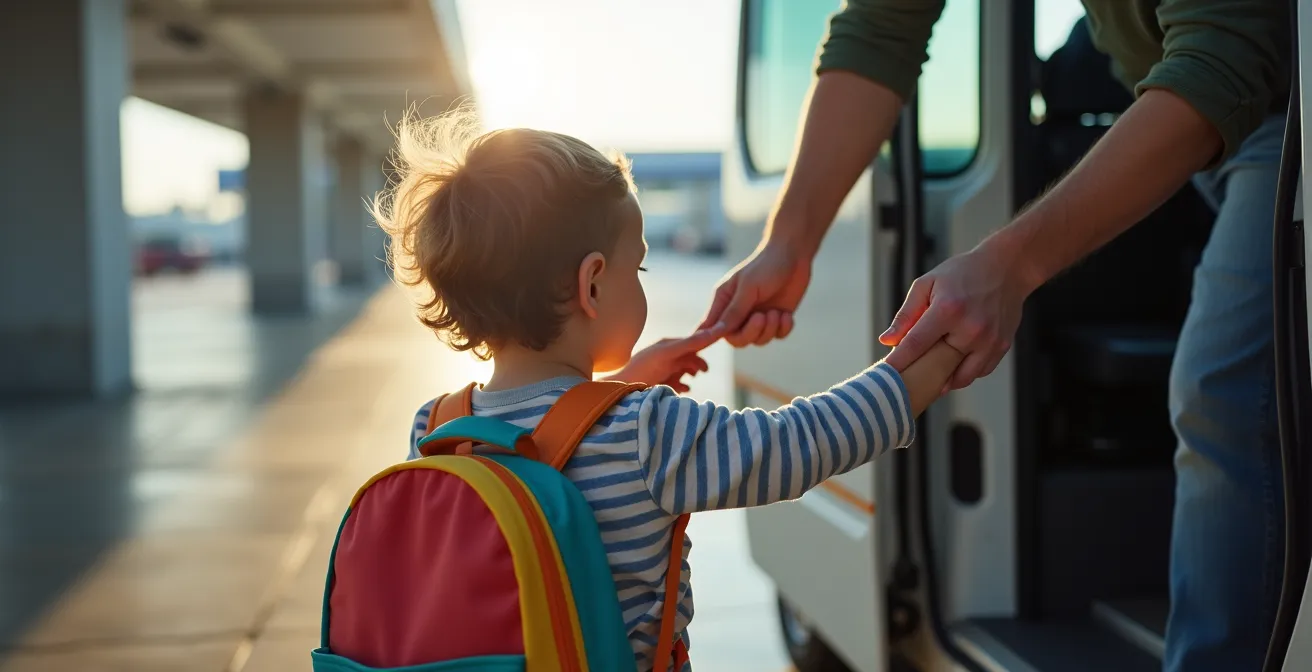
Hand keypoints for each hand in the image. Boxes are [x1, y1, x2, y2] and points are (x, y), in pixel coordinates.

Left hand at [604, 325, 725, 392]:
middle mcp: (667, 356)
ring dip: (690, 375)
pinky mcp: (662, 385)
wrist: (623, 391)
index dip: (705, 343)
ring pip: (686, 371)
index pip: (692, 342)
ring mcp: (665, 371)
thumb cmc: (644, 368)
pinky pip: (679, 384)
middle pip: (690, 358)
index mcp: (667, 345)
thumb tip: (713, 331)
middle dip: (698, 364)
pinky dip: (683, 386)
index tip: (719, 345)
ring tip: (690, 381)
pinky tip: (683, 389)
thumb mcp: (668, 354)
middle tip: (703, 371)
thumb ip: (689, 344)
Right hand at [698, 242, 808, 346]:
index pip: (711, 328)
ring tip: (775, 312)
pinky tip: (786, 314)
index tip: (715, 342)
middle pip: (737, 340)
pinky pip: (777, 336)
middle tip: (761, 317)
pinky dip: (783, 328)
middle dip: (750, 332)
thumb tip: (716, 332)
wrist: (794, 255)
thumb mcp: (748, 288)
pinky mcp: (777, 319)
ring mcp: (758, 316)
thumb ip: (734, 311)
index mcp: (724, 301)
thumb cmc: (766, 266)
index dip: (711, 338)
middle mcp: (739, 312)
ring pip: (758, 340)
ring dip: (769, 329)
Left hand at [881, 240, 1036, 388]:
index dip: (898, 362)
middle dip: (921, 375)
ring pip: (962, 377)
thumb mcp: (927, 284)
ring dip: (945, 381)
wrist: (1006, 268)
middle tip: (906, 381)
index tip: (885, 375)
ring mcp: (990, 340)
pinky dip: (965, 374)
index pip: (916, 344)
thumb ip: (906, 314)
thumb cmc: (962, 273)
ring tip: (929, 379)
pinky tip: (952, 370)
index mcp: (948, 309)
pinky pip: (980, 371)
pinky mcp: (1002, 345)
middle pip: (939, 366)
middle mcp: (971, 328)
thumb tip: (886, 340)